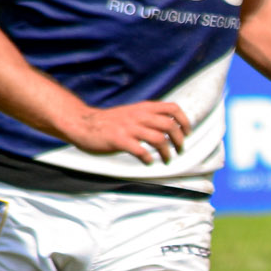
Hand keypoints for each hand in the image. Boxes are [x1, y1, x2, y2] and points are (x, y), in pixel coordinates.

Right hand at [61, 101, 189, 162]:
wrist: (82, 123)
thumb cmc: (109, 121)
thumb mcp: (132, 112)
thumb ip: (148, 117)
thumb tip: (170, 127)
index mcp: (143, 108)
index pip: (172, 108)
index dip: (185, 121)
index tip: (187, 133)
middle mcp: (138, 116)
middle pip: (170, 126)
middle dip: (179, 140)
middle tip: (179, 150)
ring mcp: (128, 128)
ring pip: (159, 139)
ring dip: (167, 152)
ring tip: (167, 159)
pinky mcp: (119, 140)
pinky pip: (141, 151)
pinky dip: (149, 159)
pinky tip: (148, 162)